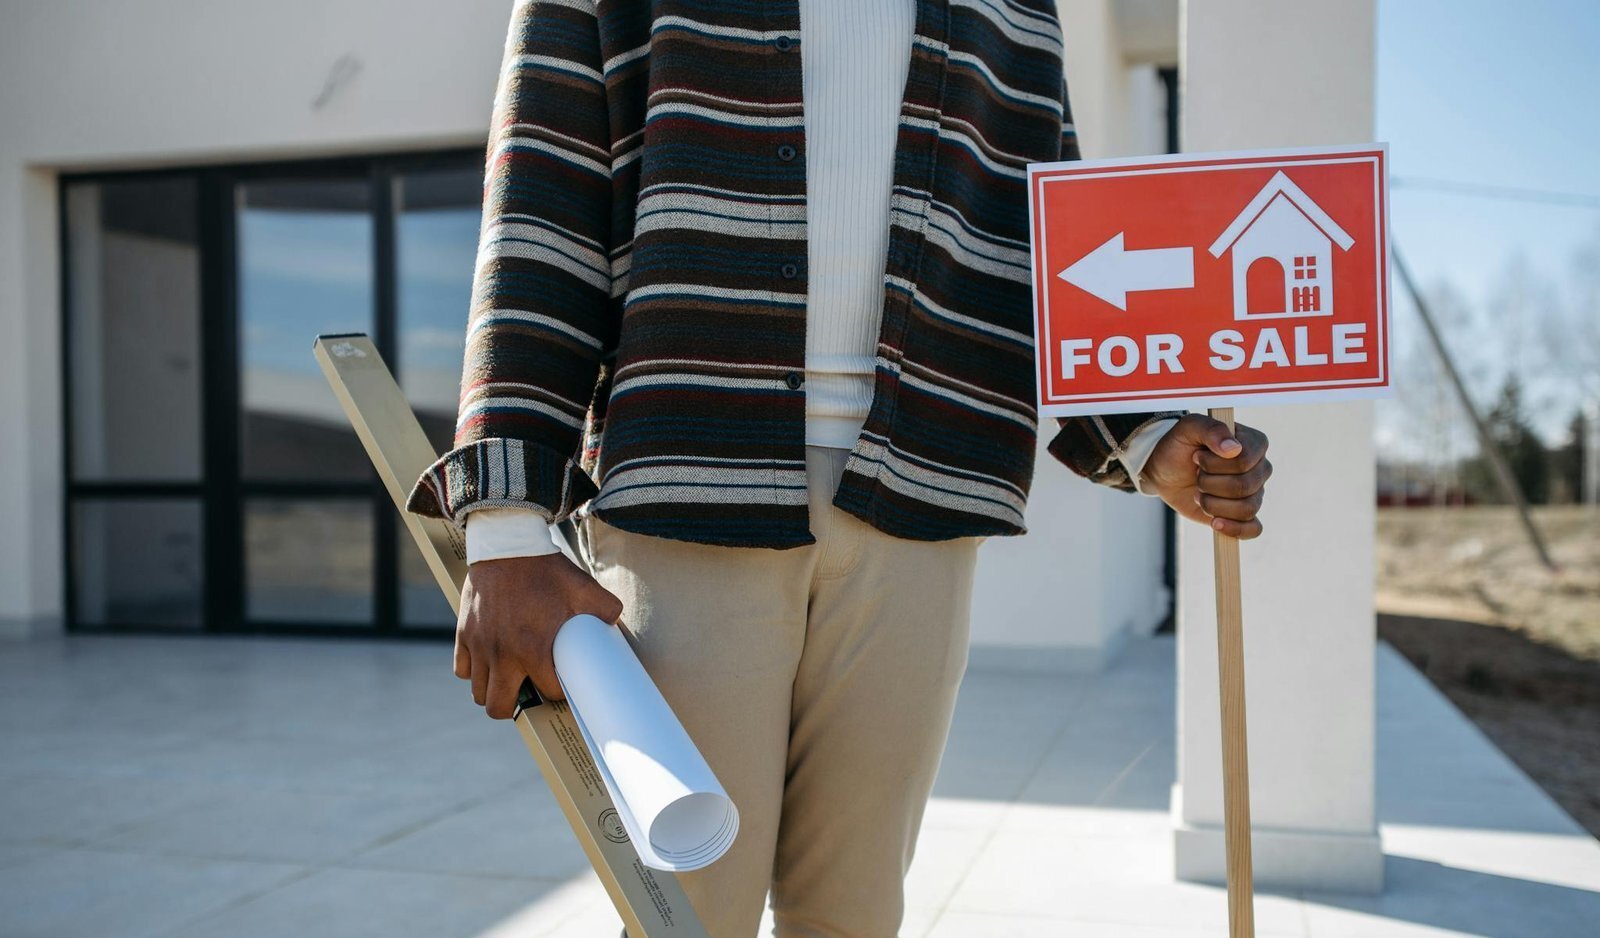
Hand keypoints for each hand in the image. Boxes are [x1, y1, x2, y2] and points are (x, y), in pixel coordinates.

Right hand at [455, 552, 623, 717]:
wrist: (506, 544)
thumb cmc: (545, 569)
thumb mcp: (583, 587)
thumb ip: (605, 609)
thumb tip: (615, 625)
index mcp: (533, 649)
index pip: (547, 693)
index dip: (559, 692)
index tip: (563, 682)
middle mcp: (502, 655)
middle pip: (498, 708)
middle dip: (516, 706)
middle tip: (529, 689)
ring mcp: (479, 646)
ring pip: (479, 692)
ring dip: (495, 690)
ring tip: (511, 677)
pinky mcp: (463, 634)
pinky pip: (462, 669)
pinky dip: (474, 670)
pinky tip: (491, 660)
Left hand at [1141, 414, 1270, 539]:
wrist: (1166, 471)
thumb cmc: (1180, 445)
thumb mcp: (1188, 428)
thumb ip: (1211, 429)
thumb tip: (1233, 448)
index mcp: (1254, 443)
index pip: (1244, 460)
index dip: (1214, 463)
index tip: (1197, 457)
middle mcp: (1259, 468)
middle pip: (1244, 486)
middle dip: (1209, 484)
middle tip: (1196, 475)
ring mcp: (1254, 492)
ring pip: (1246, 508)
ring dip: (1213, 503)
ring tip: (1198, 493)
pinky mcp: (1242, 514)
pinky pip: (1253, 529)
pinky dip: (1234, 528)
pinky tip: (1214, 522)